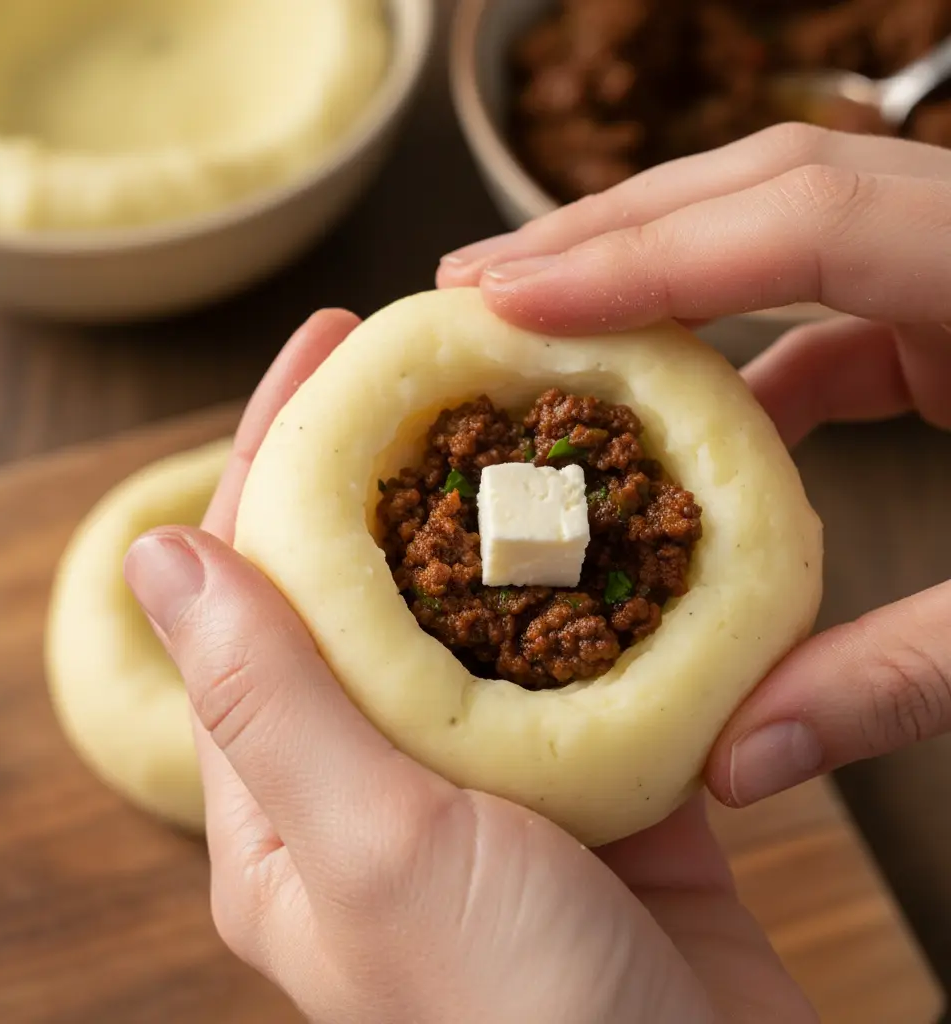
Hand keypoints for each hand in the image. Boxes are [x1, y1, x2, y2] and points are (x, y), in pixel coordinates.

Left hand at [124, 312, 814, 1022]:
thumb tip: (161, 558)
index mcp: (285, 803)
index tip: (329, 341)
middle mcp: (374, 786)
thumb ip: (270, 700)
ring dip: (499, 511)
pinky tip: (618, 518)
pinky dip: (594, 584)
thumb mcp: (375, 849)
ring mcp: (487, 784)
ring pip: (476, 609)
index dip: (284, 449)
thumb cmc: (520, 1022)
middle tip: (440, 349)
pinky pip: (580, 658)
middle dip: (396, 458)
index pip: (256, 587)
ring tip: (528, 408)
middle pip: (367, 581)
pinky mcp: (594, 789)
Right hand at [438, 121, 950, 808]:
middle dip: (605, 233)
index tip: (507, 296)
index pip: (800, 220)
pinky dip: (728, 350)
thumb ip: (908, 676)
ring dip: (647, 277)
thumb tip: (738, 763)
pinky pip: (814, 304)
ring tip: (536, 324)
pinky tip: (673, 414)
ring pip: (772, 226)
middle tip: (476, 284)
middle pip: (760, 186)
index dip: (640, 254)